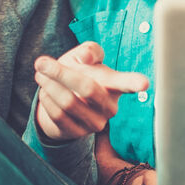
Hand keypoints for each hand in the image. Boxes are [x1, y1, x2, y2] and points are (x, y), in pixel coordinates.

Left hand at [34, 42, 148, 140]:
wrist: (61, 98)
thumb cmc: (79, 72)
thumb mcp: (84, 56)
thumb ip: (90, 50)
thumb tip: (88, 59)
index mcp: (115, 86)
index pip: (127, 84)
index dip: (135, 83)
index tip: (144, 83)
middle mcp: (110, 107)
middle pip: (87, 88)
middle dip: (61, 73)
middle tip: (41, 62)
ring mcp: (95, 123)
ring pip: (68, 102)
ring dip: (49, 85)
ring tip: (41, 74)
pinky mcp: (78, 134)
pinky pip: (58, 115)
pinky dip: (46, 100)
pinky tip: (45, 91)